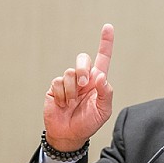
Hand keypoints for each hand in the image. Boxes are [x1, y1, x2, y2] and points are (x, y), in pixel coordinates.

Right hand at [43, 23, 114, 152]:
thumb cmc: (88, 123)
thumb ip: (106, 93)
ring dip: (72, 91)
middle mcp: (83, 78)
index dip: (105, 42)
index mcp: (97, 82)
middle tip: (84, 84)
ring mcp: (69, 82)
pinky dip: (62, 95)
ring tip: (72, 103)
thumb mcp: (103, 111)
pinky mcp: (56, 87)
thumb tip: (101, 77)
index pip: (102, 58)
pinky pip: (58, 82)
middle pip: (83, 59)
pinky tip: (63, 104)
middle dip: (83, 69)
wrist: (68, 135)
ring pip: (70, 73)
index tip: (108, 27)